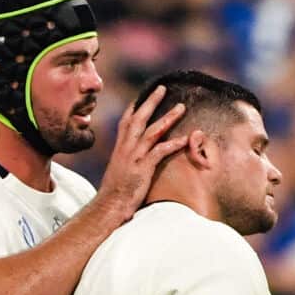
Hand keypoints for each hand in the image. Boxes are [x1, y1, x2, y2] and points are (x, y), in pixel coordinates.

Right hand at [93, 86, 188, 215]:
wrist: (108, 206)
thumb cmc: (115, 194)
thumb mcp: (119, 173)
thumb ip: (126, 164)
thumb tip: (131, 164)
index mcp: (120, 148)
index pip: (126, 122)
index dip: (134, 107)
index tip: (142, 96)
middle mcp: (126, 148)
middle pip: (139, 118)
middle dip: (151, 101)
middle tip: (162, 87)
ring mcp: (134, 156)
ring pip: (152, 130)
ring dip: (168, 117)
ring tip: (181, 107)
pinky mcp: (143, 168)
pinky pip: (160, 151)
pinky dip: (173, 144)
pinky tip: (186, 139)